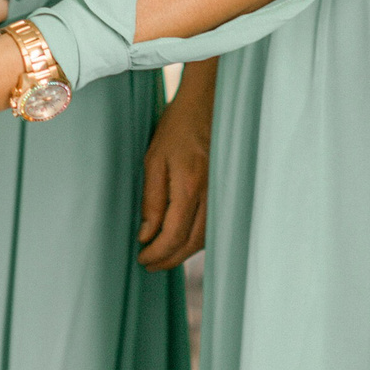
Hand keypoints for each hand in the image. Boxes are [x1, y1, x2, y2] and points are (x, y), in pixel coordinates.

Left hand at [138, 61, 212, 269]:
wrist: (208, 105)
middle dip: (169, 259)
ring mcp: (222, 194)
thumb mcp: (153, 159)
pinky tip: (183, 240)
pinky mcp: (227, 192)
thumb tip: (147, 234)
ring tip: (163, 256)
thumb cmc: (177, 128)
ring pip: (205, 238)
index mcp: (190, 187)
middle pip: (191, 243)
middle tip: (149, 264)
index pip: (173, 235)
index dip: (157, 253)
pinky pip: (214, 226)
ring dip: (183, 253)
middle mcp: (211, 195)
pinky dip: (197, 239)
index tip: (142, 259)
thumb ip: (152, 200)